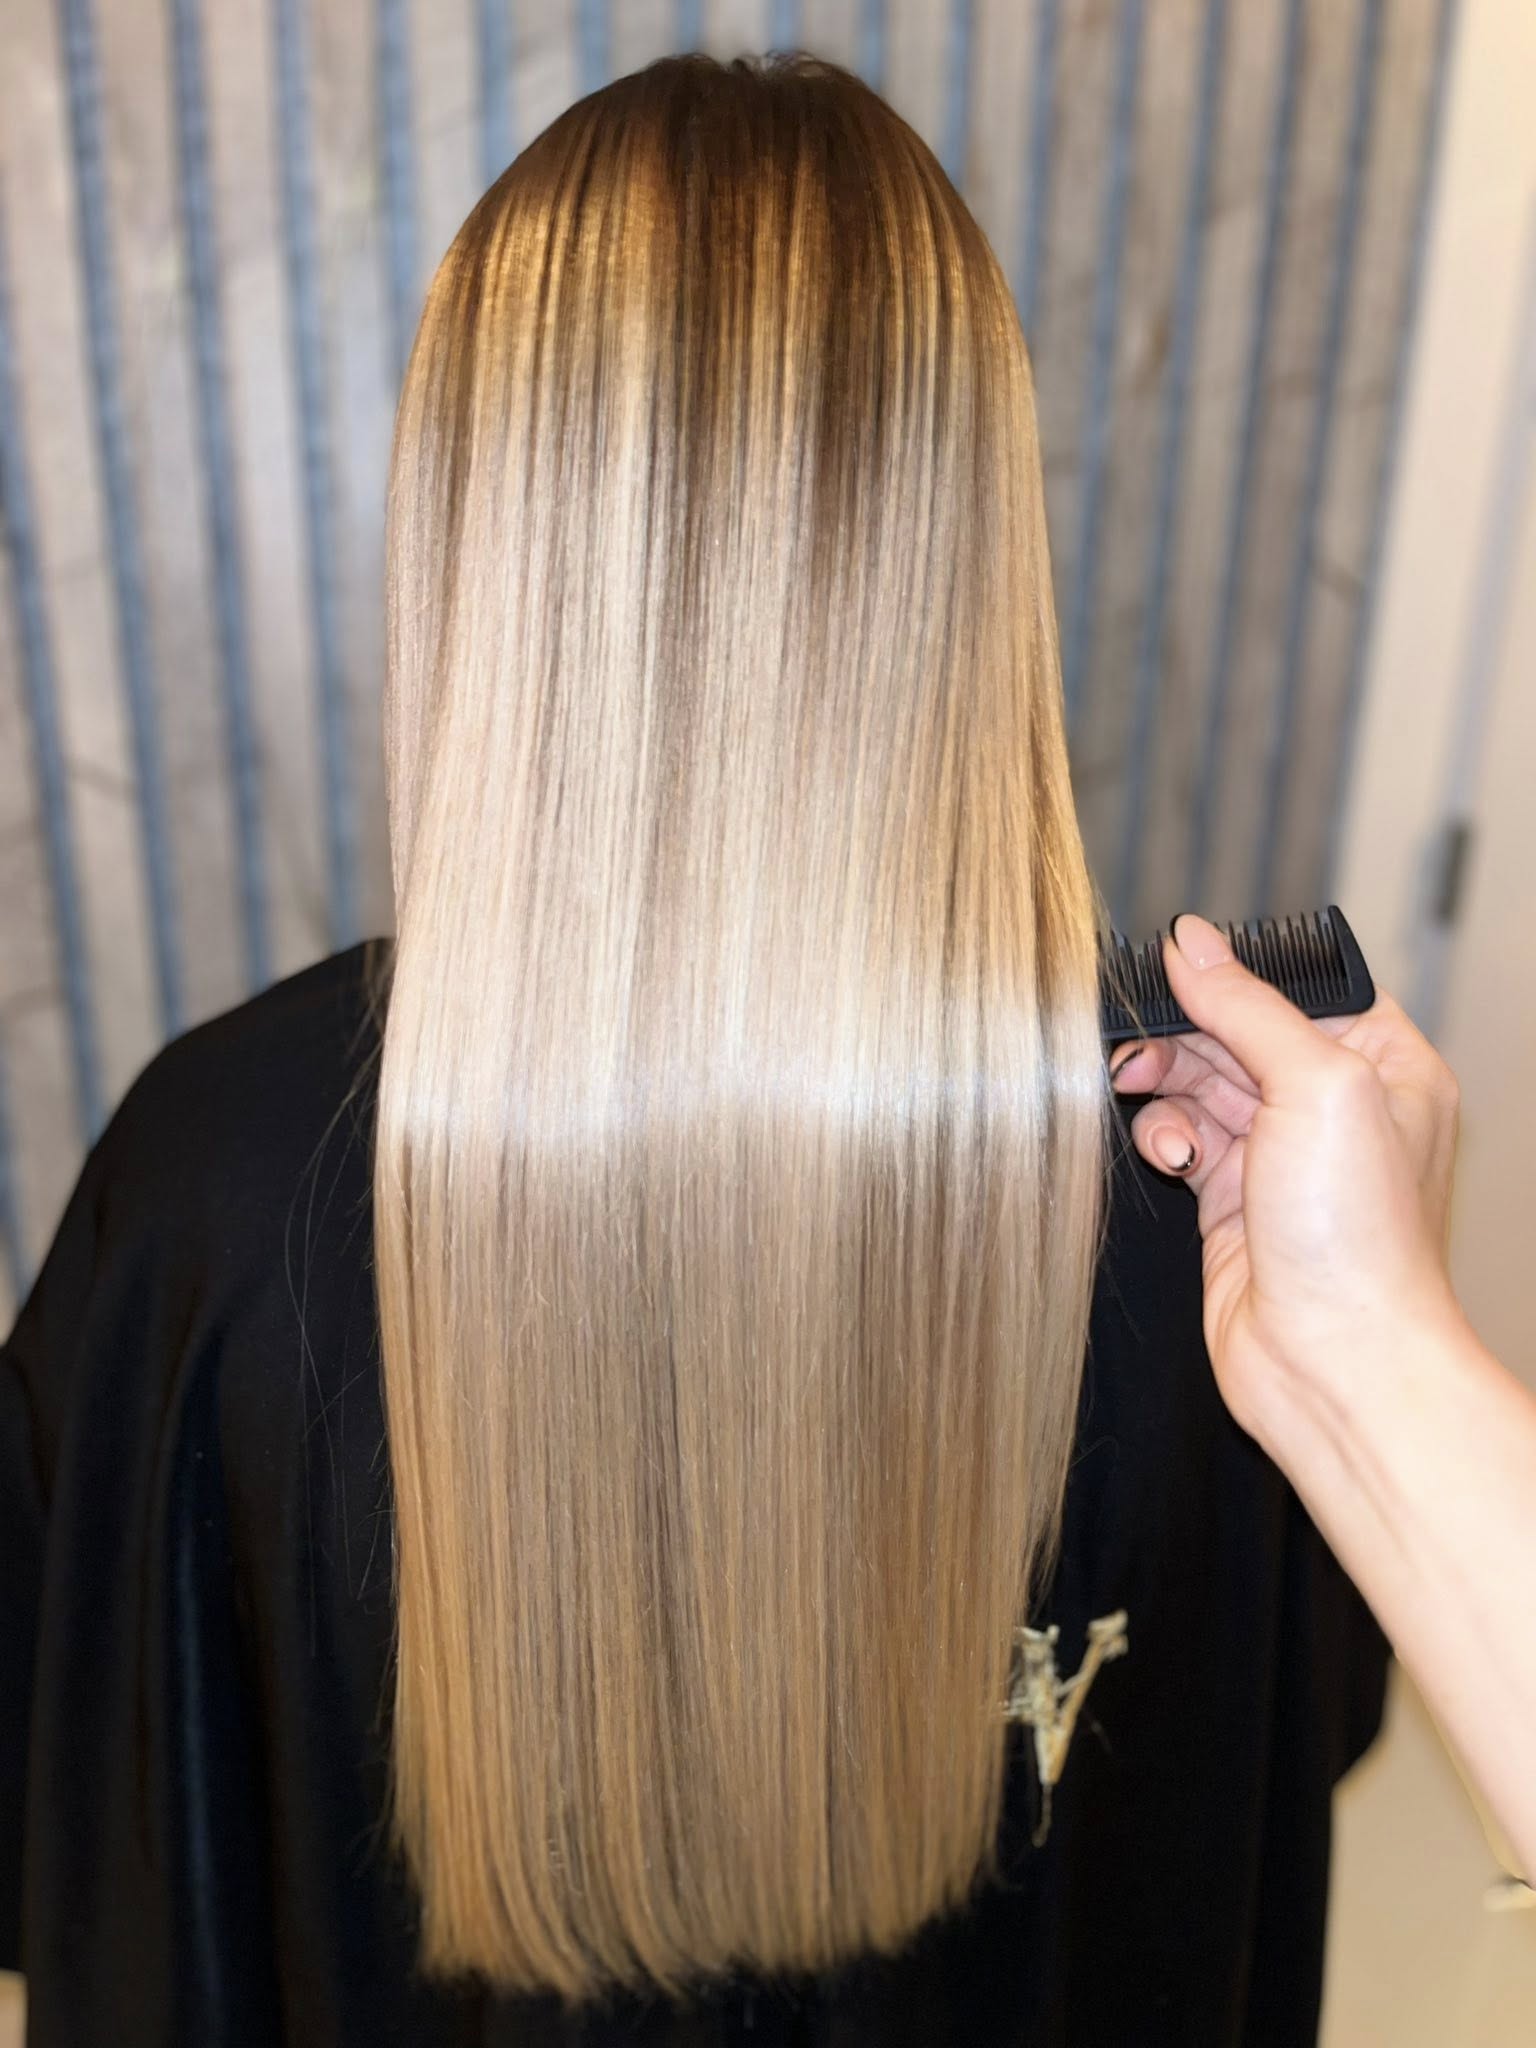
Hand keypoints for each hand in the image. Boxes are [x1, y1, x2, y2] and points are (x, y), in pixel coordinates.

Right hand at [1109, 912, 1464, 1442]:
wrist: (1334, 1360)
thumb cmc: (1361, 1239)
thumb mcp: (1317, 1085)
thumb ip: (1248, 1007)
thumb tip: (1193, 944)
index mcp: (1385, 1066)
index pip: (1299, 989)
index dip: (1235, 977)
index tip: (1176, 969)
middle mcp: (1335, 1108)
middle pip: (1237, 1033)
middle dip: (1185, 1035)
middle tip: (1142, 1044)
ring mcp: (1281, 1156)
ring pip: (1199, 1084)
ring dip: (1166, 1085)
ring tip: (1144, 1093)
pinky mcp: (1230, 1201)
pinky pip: (1181, 1139)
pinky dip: (1164, 1137)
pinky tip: (1171, 1157)